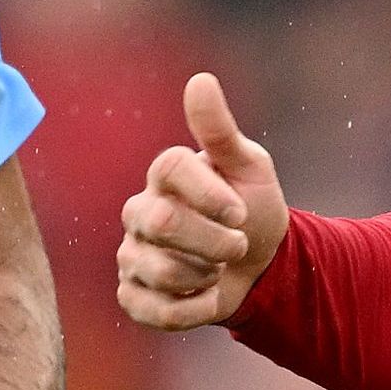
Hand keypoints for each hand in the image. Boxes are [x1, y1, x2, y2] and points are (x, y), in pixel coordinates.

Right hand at [114, 72, 288, 331]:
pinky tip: (204, 296)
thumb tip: (200, 79)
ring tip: (217, 269)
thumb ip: (220, 129)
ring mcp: (131, 254)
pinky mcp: (132, 295)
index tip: (240, 211)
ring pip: (160, 271)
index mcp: (165, 174)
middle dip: (214, 241)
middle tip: (237, 245)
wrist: (258, 266)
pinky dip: (193, 310)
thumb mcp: (248, 166)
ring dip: (206, 276)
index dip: (210, 194)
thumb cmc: (250, 207)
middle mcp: (139, 211)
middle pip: (162, 223)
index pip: (171, 168)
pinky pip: (155, 309)